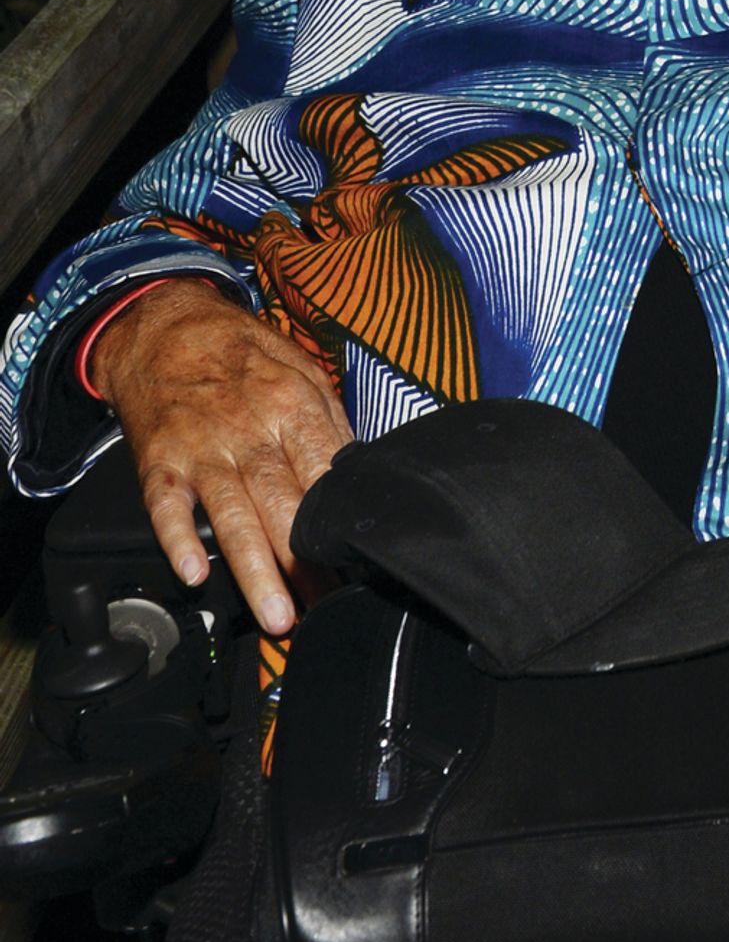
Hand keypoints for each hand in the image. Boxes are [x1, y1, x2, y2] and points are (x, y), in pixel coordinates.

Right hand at [92, 281, 352, 634]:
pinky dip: (177, 539)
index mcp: (292, 403)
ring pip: (232, 515)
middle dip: (306, 561)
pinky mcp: (159, 462)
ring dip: (255, 568)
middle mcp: (248, 429)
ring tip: (277, 615)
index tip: (357, 562)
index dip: (341, 520)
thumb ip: (329, 420)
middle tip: (327, 605)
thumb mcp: (300, 365)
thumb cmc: (238, 351)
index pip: (325, 473)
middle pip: (283, 503)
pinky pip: (167, 507)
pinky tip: (193, 574)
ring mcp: (200, 448)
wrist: (163, 326)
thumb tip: (358, 468)